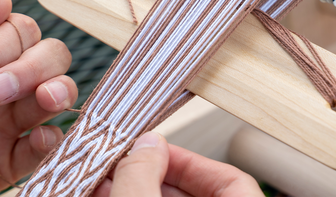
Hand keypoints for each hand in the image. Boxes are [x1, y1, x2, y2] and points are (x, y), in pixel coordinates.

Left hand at [0, 0, 77, 194]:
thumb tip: (3, 0)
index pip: (21, 31)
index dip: (8, 41)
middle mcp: (5, 85)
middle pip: (51, 56)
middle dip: (33, 67)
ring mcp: (12, 122)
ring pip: (60, 92)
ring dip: (59, 92)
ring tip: (46, 100)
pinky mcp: (14, 161)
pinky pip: (48, 144)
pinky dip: (51, 140)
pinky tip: (38, 139)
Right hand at [94, 131, 263, 196]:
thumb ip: (142, 176)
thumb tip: (147, 143)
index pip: (234, 181)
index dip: (195, 161)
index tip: (160, 149)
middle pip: (192, 194)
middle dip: (151, 174)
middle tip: (120, 162)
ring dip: (135, 190)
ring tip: (102, 180)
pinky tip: (103, 196)